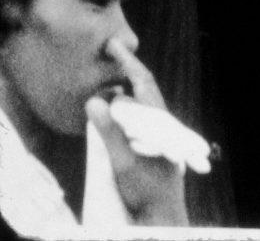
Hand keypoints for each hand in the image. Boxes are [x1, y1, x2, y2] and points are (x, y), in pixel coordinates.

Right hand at [87, 39, 187, 226]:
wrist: (163, 214)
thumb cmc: (144, 190)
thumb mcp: (122, 163)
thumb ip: (110, 132)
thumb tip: (96, 99)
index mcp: (157, 121)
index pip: (142, 82)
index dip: (127, 61)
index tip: (113, 44)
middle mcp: (162, 122)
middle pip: (146, 86)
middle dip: (129, 65)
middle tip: (111, 49)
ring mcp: (161, 131)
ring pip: (145, 99)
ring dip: (130, 81)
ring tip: (113, 68)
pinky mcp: (156, 142)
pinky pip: (143, 112)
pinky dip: (130, 100)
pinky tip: (120, 103)